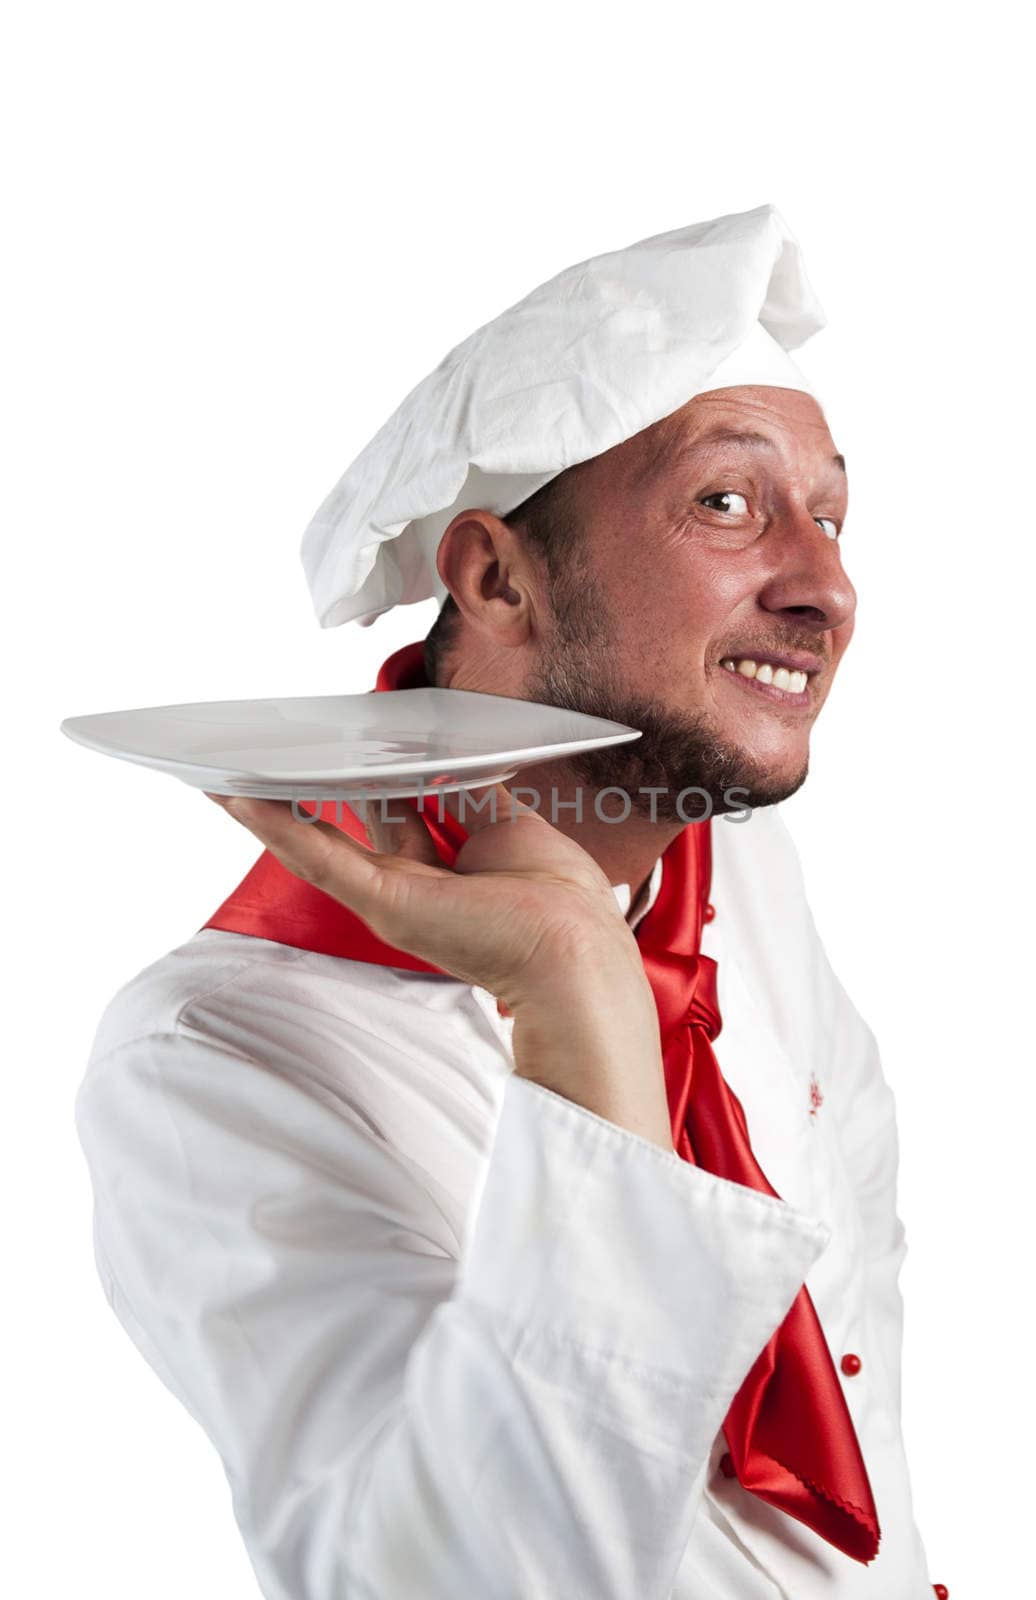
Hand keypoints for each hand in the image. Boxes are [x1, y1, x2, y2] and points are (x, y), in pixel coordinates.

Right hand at [206, 783, 672, 1150]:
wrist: (572, 955)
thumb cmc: (559, 901)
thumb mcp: (510, 827)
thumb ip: (469, 794)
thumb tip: (451, 755)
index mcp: (449, 865)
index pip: (395, 812)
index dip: (368, 778)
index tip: (343, 744)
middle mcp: (414, 883)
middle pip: (350, 822)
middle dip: (314, 785)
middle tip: (272, 746)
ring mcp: (393, 896)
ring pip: (318, 843)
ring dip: (271, 806)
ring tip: (226, 768)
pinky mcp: (383, 902)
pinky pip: (319, 856)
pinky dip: (276, 827)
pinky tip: (238, 797)